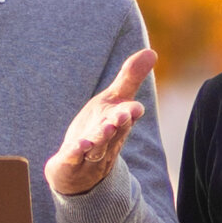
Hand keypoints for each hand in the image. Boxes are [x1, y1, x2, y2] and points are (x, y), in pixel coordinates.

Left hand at [46, 48, 155, 196]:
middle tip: (123, 116)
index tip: (135, 108)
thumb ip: (130, 78)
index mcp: (117, 122)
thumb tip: (152, 52)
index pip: (126, 117)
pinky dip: (75, 154)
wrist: (79, 170)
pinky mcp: (69, 163)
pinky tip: (77, 146)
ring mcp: (89, 154)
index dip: (130, 112)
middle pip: (114, 132)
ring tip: (102, 130)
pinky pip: (73, 160)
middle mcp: (106, 139)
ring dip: (100, 139)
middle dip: (118, 124)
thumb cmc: (99, 127)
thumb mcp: (113, 100)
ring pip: (96, 147)